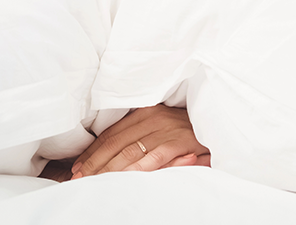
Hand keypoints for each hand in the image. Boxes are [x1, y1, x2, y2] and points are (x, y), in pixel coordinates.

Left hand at [71, 105, 209, 178]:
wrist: (218, 123)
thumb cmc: (186, 130)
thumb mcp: (160, 126)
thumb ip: (137, 135)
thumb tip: (104, 154)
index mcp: (144, 112)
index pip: (110, 134)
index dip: (91, 152)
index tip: (77, 168)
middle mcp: (153, 117)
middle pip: (115, 143)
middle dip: (95, 163)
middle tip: (79, 180)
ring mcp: (166, 129)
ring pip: (129, 152)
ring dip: (109, 169)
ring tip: (95, 183)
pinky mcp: (179, 141)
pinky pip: (153, 158)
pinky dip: (136, 170)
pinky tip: (124, 179)